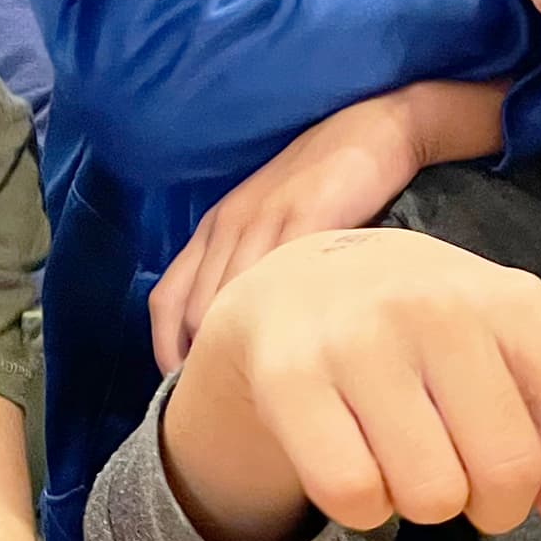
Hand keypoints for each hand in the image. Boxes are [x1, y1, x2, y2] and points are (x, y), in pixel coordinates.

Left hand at [151, 83, 505, 374]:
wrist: (373, 130)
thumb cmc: (328, 181)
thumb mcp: (276, 220)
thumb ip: (254, 266)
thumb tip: (248, 334)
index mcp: (215, 227)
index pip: (166, 301)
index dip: (166, 352)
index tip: (184, 395)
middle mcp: (229, 225)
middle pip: (194, 312)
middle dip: (200, 364)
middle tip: (223, 410)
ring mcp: (266, 220)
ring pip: (232, 301)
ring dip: (238, 350)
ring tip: (258, 395)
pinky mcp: (307, 218)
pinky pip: (281, 278)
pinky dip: (282, 320)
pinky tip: (299, 352)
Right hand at [165, 228, 540, 540]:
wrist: (287, 290)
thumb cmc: (421, 339)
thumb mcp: (502, 371)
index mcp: (514, 301)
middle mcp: (441, 305)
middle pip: (508, 474)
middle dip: (493, 500)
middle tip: (461, 463)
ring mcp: (360, 336)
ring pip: (431, 496)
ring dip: (424, 501)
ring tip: (401, 446)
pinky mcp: (291, 376)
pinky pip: (355, 499)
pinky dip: (361, 505)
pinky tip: (350, 451)